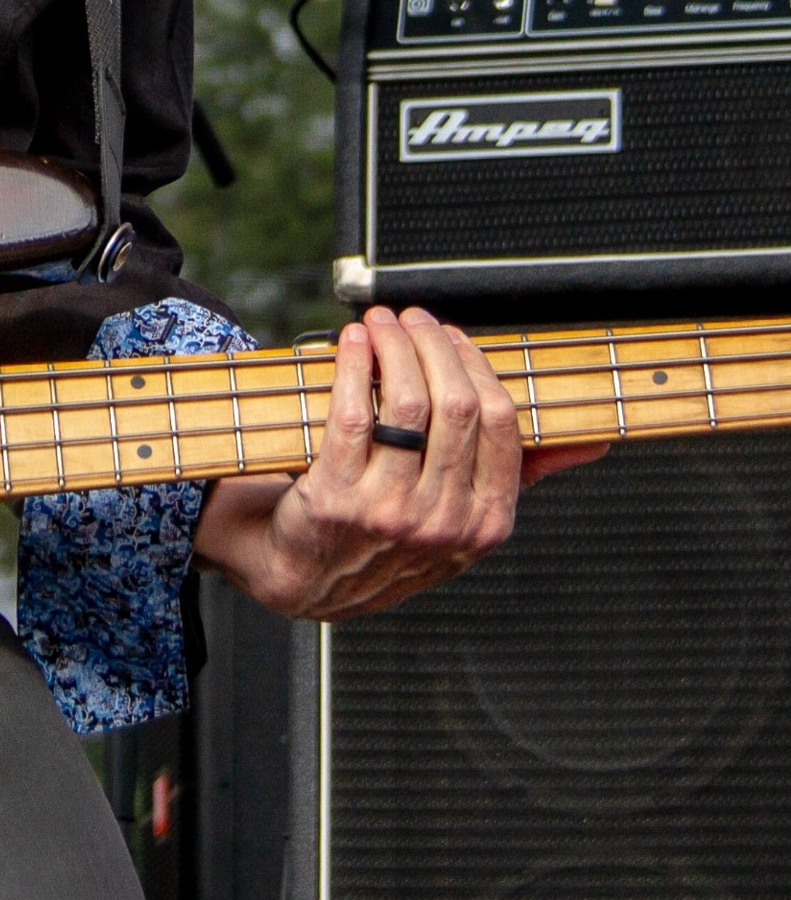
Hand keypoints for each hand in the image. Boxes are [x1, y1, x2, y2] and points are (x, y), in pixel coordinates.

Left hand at [193, 305, 607, 619]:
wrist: (308, 580)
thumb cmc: (389, 537)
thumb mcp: (464, 521)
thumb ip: (521, 476)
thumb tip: (591, 443)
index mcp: (485, 523)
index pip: (501, 423)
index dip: (476, 366)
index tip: (452, 337)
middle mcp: (442, 523)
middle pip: (456, 405)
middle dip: (432, 344)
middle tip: (412, 319)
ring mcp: (390, 513)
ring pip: (406, 405)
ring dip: (392, 346)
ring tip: (379, 323)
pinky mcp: (337, 499)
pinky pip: (353, 415)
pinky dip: (351, 365)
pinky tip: (350, 343)